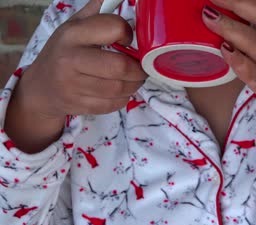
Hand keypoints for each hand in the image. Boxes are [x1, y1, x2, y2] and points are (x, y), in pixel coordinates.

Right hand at [6, 0, 146, 152]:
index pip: (114, 28)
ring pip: (121, 88)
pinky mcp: (79, 105)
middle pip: (120, 66)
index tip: (128, 40)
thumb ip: (95, 13)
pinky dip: (125, 97)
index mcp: (72, 34)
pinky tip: (121, 90)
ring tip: (134, 78)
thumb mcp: (73, 27)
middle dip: (139, 69)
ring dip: (135, 84)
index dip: (128, 33)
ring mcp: (74, 86)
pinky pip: (114, 104)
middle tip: (141, 67)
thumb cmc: (64, 53)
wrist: (40, 87)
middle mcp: (71, 60)